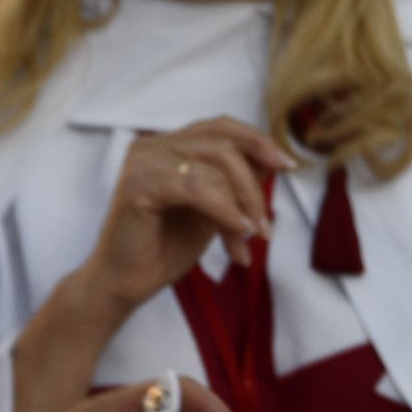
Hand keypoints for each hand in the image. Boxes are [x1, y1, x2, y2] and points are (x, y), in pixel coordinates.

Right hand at [75, 119, 291, 314]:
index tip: (286, 166)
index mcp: (168, 146)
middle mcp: (153, 145)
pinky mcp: (138, 184)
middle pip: (224, 144)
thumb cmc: (164, 250)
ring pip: (215, 165)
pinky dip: (225, 211)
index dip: (257, 141)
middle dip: (253, 187)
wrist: (124, 284)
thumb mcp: (211, 212)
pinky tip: (238, 233)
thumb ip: (233, 186)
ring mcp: (143, 161)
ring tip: (247, 241)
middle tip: (264, 228)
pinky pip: (197, 187)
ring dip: (242, 205)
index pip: (220, 127)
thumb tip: (271, 164)